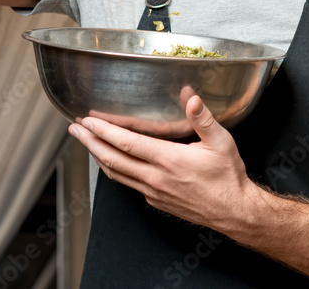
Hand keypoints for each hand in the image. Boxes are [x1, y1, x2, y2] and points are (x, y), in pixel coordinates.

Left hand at [69, 90, 258, 230]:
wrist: (234, 212)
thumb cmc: (228, 177)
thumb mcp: (221, 142)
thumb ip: (202, 118)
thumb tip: (190, 96)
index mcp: (169, 160)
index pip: (127, 144)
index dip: (104, 131)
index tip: (88, 121)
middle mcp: (156, 178)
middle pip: (113, 159)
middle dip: (90, 142)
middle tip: (74, 129)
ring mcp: (153, 192)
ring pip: (117, 174)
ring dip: (98, 156)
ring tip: (86, 142)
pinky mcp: (156, 201)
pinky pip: (128, 184)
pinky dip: (114, 170)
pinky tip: (112, 161)